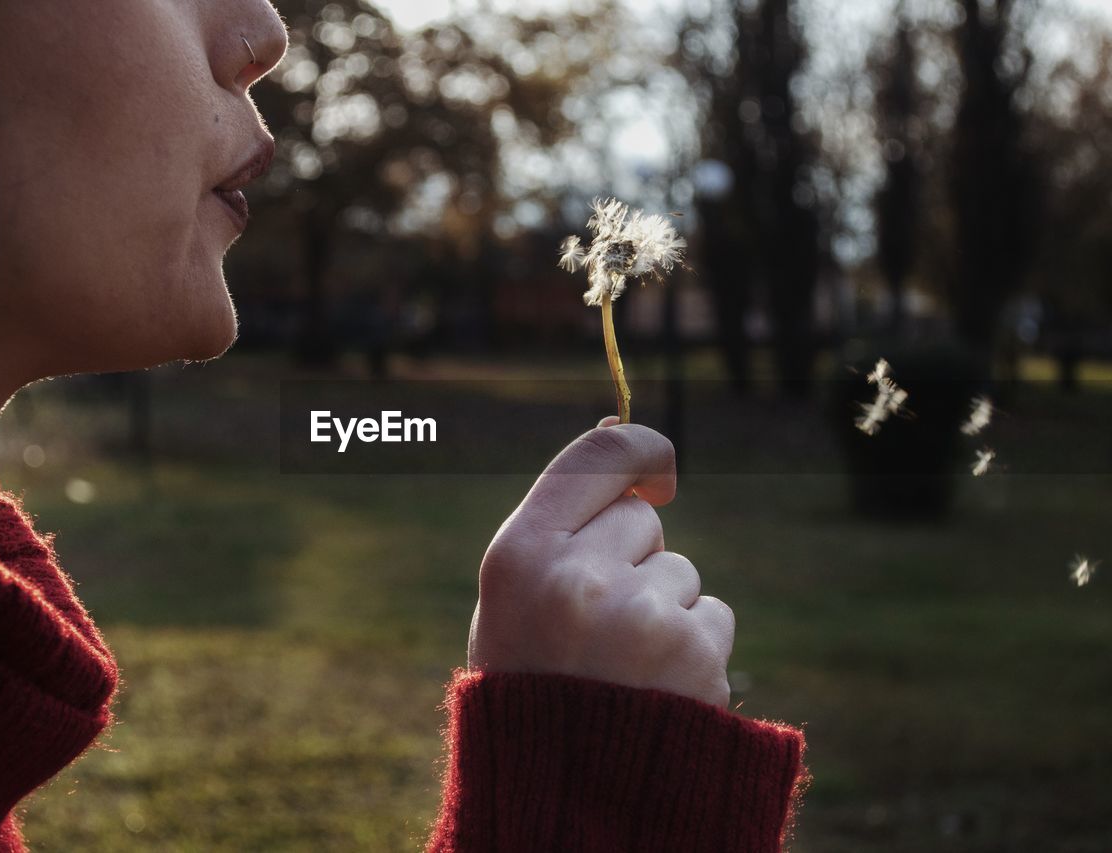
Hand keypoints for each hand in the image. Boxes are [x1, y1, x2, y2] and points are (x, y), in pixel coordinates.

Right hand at [467, 416, 734, 708]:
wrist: (562, 795)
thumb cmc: (531, 683)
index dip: (638, 449)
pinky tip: (657, 685)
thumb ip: (561, 519)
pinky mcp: (694, 653)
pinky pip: (712, 614)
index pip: (597, 457)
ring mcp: (639, 616)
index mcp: (519, 556)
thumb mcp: (514, 598)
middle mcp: (577, 578)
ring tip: (624, 665)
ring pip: (681, 571)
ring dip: (664, 607)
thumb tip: (622, 425)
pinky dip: (695, 645)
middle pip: (641, 521)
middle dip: (634, 557)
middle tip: (600, 620)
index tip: (657, 469)